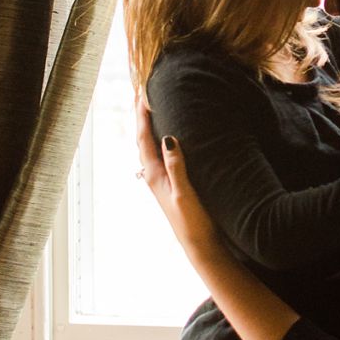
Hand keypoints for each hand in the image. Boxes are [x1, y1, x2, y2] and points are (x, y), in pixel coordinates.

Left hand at [134, 91, 218, 252]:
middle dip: (142, 117)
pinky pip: (159, 156)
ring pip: (150, 148)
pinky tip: (166, 139)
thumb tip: (167, 138)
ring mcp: (159, 181)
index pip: (143, 138)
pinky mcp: (169, 185)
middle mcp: (152, 176)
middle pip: (143, 139)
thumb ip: (176, 166)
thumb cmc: (192, 221)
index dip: (142, 115)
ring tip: (152, 110)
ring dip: (150, 128)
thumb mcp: (185, 192)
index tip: (141, 94)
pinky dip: (159, 142)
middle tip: (142, 94)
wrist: (198, 245)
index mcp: (153, 174)